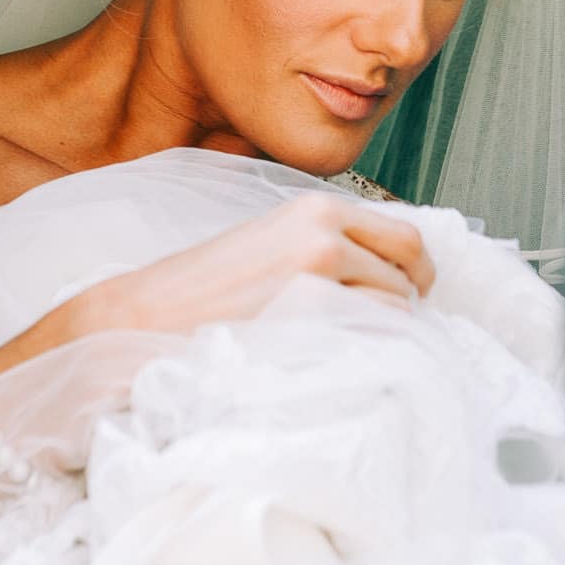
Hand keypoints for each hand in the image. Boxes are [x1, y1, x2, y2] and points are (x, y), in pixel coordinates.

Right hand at [90, 193, 436, 331]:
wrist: (148, 315)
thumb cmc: (205, 289)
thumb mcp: (272, 245)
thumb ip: (325, 247)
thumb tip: (384, 273)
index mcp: (315, 208)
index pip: (404, 233)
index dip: (417, 269)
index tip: (412, 291)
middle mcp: (325, 230)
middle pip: (410, 269)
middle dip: (410, 299)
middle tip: (392, 324)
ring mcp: (320, 270)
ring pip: (396, 306)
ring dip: (385, 329)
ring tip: (348, 342)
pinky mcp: (311, 310)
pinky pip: (372, 335)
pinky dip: (367, 349)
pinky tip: (336, 356)